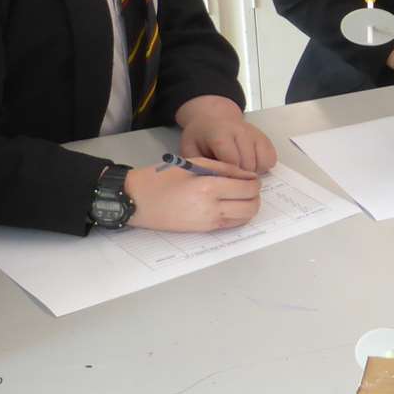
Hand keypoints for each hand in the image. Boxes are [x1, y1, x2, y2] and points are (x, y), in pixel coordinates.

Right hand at [123, 158, 260, 231]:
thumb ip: (223, 168)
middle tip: (248, 187)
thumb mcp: (194, 163)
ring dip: (248, 207)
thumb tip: (246, 175)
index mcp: (209, 187)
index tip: (251, 177)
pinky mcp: (203, 230)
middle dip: (255, 195)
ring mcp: (209, 222)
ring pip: (244, 218)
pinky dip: (237, 216)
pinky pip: (231, 225)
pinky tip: (229, 206)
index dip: (255, 182)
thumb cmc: (162, 177)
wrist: (138, 200)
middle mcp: (212, 208)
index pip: (248, 188)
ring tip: (240, 196)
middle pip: (251, 205)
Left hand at [176, 96, 276, 173]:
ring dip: (252, 173)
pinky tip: (250, 165)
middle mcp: (241, 131)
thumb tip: (208, 183)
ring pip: (261, 163)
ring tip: (239, 171)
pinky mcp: (264, 138)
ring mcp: (255, 134)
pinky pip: (271, 159)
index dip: (229, 175)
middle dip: (239, 177)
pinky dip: (263, 166)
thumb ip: (197, 165)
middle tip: (229, 178)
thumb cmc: (201, 136)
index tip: (222, 181)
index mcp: (220, 133)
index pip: (232, 160)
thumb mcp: (190, 148)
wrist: (213, 117)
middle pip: (248, 164)